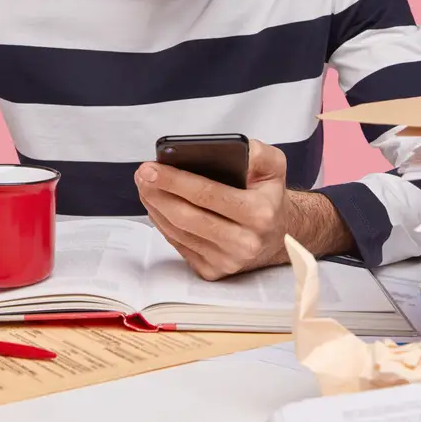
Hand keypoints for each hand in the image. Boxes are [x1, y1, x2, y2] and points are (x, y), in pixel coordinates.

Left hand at [134, 139, 291, 280]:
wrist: (279, 235)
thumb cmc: (269, 196)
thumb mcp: (274, 166)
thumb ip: (257, 152)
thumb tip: (225, 149)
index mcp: (259, 213)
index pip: (207, 194)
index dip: (174, 180)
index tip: (151, 167)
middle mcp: (244, 242)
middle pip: (186, 216)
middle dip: (158, 193)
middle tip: (142, 175)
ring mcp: (227, 261)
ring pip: (178, 231)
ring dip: (155, 207)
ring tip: (145, 186)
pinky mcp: (213, 272)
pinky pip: (179, 245)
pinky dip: (163, 224)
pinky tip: (157, 206)